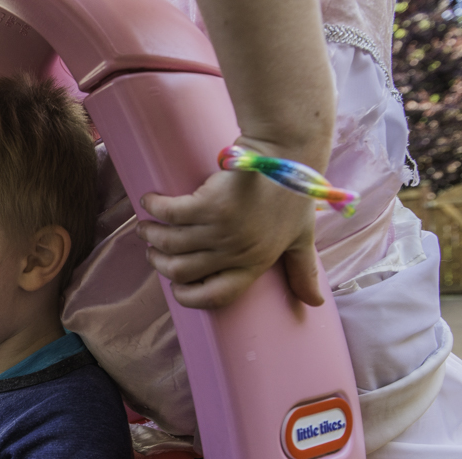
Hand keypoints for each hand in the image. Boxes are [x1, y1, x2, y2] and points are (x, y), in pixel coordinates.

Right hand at [137, 141, 323, 309]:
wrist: (288, 153)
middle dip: (160, 262)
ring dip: (151, 234)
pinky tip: (149, 200)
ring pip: (170, 243)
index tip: (176, 287)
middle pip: (182, 271)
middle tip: (154, 249)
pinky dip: (154, 207)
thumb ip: (303, 270)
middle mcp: (236, 252)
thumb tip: (314, 302)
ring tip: (146, 227)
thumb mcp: (302, 237)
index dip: (190, 297)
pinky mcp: (209, 204)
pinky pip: (169, 213)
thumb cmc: (294, 194)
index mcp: (255, 264)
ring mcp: (222, 230)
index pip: (217, 296)